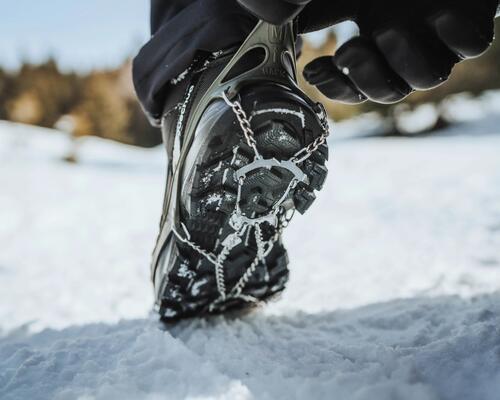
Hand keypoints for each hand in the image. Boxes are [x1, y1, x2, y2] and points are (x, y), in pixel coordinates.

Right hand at [301, 0, 498, 103]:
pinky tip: (439, 15)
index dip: (334, 87)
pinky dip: (456, 38)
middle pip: (388, 92)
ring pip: (427, 78)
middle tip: (350, 52)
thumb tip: (274, 29)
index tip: (313, 69)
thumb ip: (312, 13)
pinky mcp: (474, 20)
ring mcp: (439, 37)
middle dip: (365, 79)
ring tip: (388, 31)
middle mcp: (404, 45)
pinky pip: (471, 45)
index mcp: (372, 40)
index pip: (354, 86)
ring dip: (403, 63)